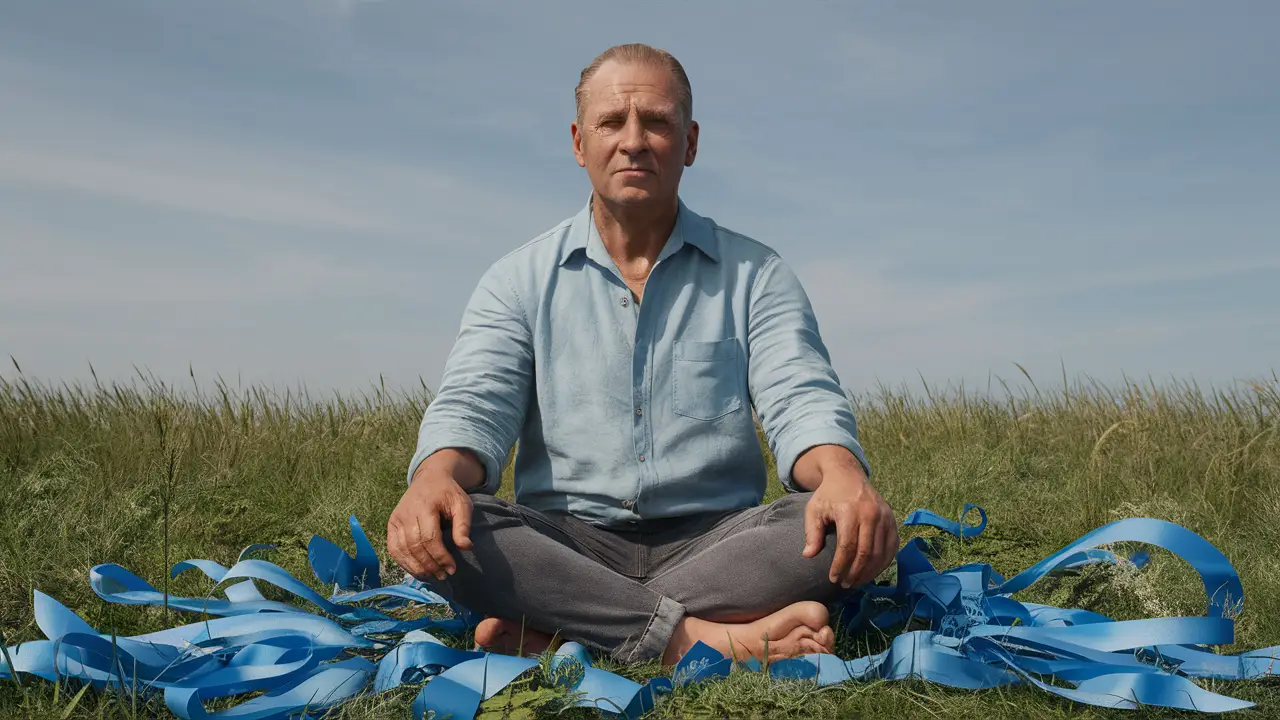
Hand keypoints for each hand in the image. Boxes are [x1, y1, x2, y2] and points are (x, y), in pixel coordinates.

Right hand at [387, 461, 474, 581]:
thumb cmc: (448, 493)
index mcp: (425, 506)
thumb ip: (463, 525)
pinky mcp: (391, 524)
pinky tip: (417, 571)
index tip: (452, 569)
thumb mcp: (462, 504)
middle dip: (430, 565)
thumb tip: (466, 548)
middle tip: (443, 576)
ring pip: (402, 550)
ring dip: (417, 568)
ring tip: (432, 577)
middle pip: (415, 546)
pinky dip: (404, 563)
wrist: (430, 479)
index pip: (429, 538)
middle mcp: (406, 512)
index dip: (440, 556)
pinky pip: (393, 548)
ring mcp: (396, 519)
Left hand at [802, 466, 898, 588]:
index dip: (840, 566)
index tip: (833, 578)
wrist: (848, 476)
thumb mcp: (814, 510)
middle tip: (845, 584)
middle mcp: (871, 514)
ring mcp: (885, 517)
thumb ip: (811, 532)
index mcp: (850, 511)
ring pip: (881, 553)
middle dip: (855, 573)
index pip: (847, 546)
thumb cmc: (829, 495)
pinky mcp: (893, 521)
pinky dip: (883, 563)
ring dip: (869, 572)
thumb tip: (808, 555)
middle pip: (866, 553)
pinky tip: (871, 572)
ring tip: (856, 582)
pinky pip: (891, 548)